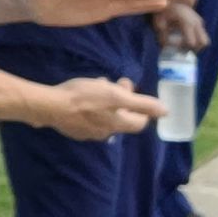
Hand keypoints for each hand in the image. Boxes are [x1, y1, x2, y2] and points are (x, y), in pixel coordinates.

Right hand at [40, 76, 164, 140]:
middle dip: (122, 101)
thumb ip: (142, 104)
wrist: (51, 106)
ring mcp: (88, 133)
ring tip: (97, 85)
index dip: (141, 107)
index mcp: (118, 125)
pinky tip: (81, 97)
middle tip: (115, 83)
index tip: (131, 91)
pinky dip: (91, 108)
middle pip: (121, 118)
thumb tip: (167, 112)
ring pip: (105, 117)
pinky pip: (89, 118)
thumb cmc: (85, 98)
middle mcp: (106, 133)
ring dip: (106, 102)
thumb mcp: (116, 96)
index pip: (140, 122)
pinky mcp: (74, 129)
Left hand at [154, 1, 207, 51]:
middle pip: (203, 43)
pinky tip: (183, 38)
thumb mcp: (159, 22)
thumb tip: (165, 46)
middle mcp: (196, 22)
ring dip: (196, 46)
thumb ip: (162, 35)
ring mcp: (199, 22)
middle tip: (182, 50)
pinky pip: (202, 36)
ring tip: (182, 44)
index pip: (191, 43)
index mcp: (187, 22)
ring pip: (205, 40)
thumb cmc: (163, 10)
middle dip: (194, 49)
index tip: (174, 48)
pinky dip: (195, 40)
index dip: (183, 49)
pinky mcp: (200, 22)